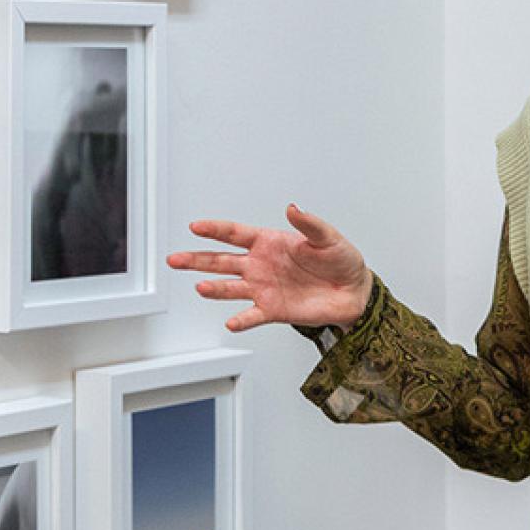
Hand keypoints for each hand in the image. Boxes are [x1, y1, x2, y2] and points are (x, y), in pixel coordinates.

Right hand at [166, 204, 372, 332]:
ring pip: (229, 287)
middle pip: (220, 261)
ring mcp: (263, 288)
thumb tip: (293, 207)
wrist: (354, 292)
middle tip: (175, 259)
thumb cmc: (341, 261)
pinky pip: (251, 315)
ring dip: (214, 288)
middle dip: (196, 259)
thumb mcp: (327, 237)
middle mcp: (260, 265)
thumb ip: (309, 223)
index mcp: (269, 243)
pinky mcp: (273, 310)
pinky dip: (241, 320)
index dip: (215, 229)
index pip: (235, 234)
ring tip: (200, 288)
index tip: (196, 227)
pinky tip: (232, 322)